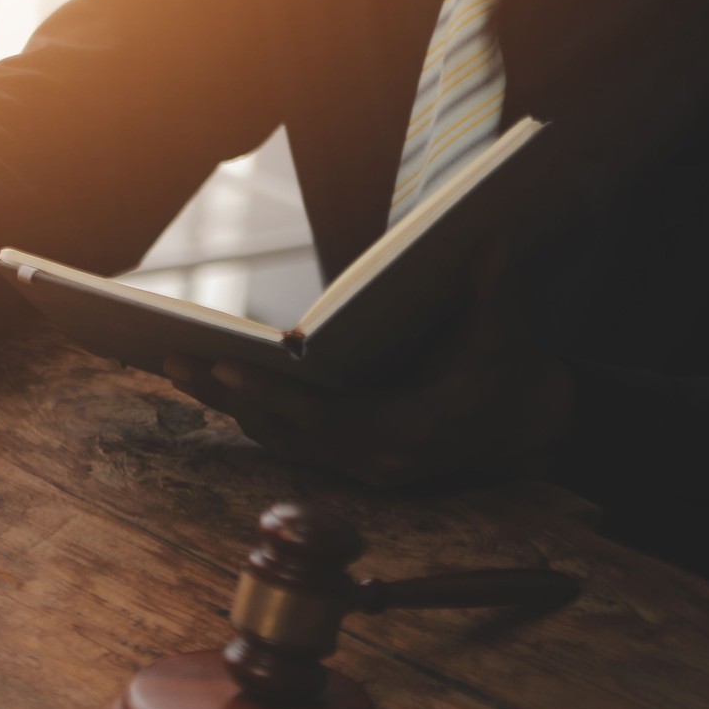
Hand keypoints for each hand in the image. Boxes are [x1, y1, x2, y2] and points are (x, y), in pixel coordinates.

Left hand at [164, 250, 572, 488]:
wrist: (537, 431)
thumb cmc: (516, 377)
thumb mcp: (510, 335)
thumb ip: (494, 291)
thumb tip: (488, 240)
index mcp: (407, 435)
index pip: (323, 418)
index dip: (270, 394)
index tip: (223, 365)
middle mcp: (376, 462)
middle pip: (284, 431)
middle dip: (226, 396)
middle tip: (171, 360)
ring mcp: (362, 468)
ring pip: (279, 439)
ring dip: (228, 406)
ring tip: (178, 368)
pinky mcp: (354, 462)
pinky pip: (290, 441)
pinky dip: (253, 414)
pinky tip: (218, 388)